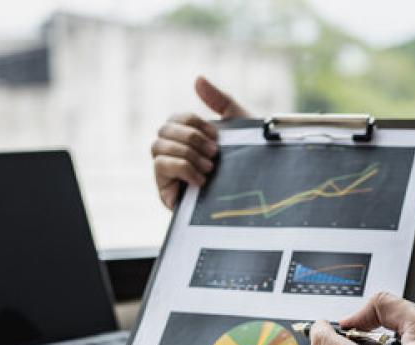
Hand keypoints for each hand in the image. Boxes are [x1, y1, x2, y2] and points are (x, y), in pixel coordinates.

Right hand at [152, 75, 249, 208]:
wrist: (256, 194)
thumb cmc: (249, 160)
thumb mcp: (238, 125)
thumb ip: (220, 100)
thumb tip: (197, 79)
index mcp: (188, 137)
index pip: (175, 118)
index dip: (193, 122)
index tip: (216, 136)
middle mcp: (174, 153)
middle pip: (163, 130)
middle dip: (190, 138)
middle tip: (214, 153)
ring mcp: (167, 172)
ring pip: (158, 147)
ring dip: (186, 153)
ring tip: (210, 167)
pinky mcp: (165, 191)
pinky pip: (160, 166)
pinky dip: (182, 168)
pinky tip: (201, 180)